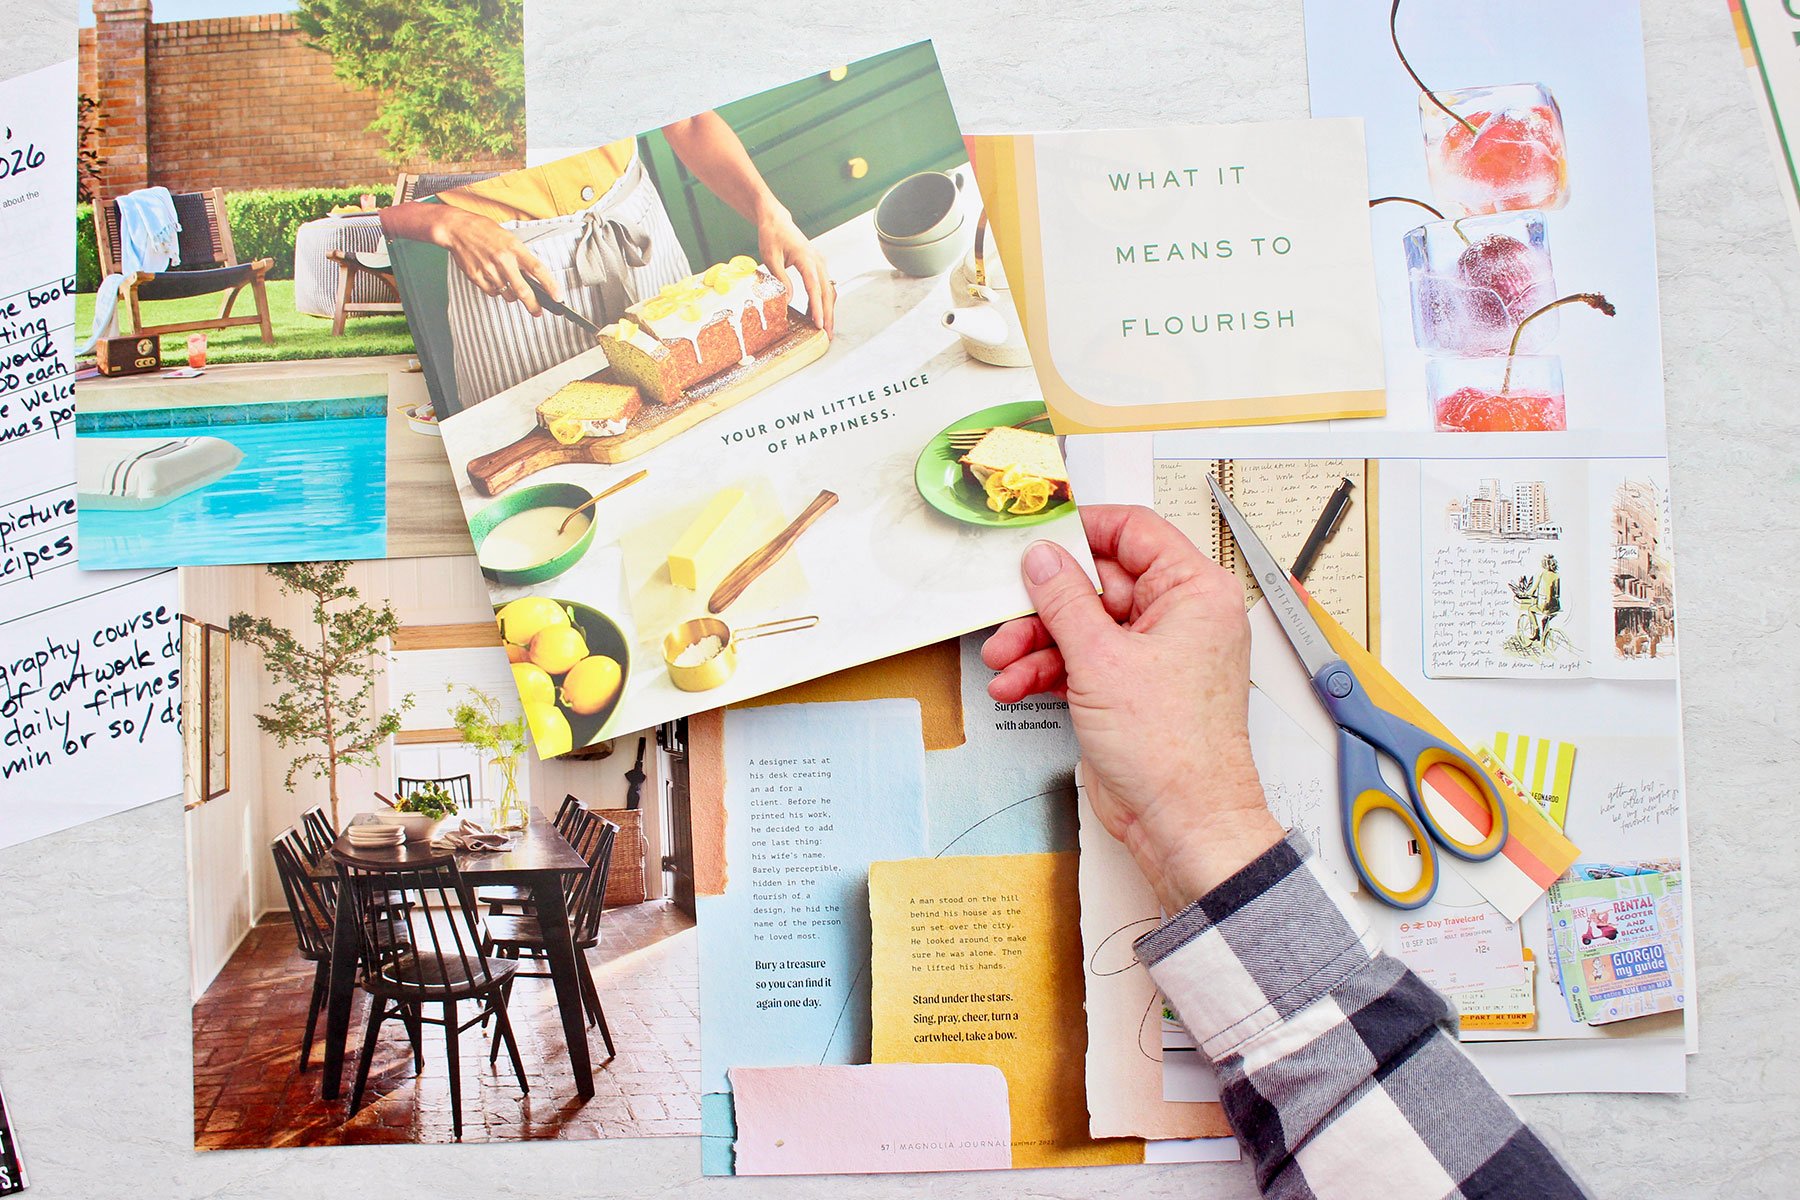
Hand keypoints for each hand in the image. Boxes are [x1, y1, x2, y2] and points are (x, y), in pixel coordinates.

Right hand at [433, 207, 560, 315]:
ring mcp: (489, 270)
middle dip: (533, 305)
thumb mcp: (508, 238)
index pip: (538, 269)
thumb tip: (535, 278)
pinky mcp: (476, 277)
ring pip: (507, 294)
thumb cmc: (484, 231)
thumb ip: (521, 257)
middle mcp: (502, 260)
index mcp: (514, 247)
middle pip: (523, 290)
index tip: (558, 297)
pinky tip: (493, 278)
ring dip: (512, 294)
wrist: (457, 229)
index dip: (550, 285)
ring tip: (507, 281)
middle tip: (538, 312)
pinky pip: (493, 292)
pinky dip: (496, 290)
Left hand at [757, 204, 833, 334]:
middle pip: (827, 292)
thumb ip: (781, 279)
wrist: (776, 221)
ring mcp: (819, 263)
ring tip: (824, 328)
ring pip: (829, 290)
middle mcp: (817, 261)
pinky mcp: (817, 266)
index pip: (814, 288)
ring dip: (828, 310)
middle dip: (828, 314)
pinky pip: (824, 286)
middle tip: (827, 334)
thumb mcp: (770, 258)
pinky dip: (823, 301)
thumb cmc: (772, 236)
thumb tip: (787, 301)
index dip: (817, 308)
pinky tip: (816, 314)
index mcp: (806, 259)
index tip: (818, 323)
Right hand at [983, 505, 1282, 909]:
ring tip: (1003, 661)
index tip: (1039, 535)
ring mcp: (1153, 655)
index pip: (1135, 532)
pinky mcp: (1129, 688)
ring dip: (1037, 642)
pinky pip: (1082, 661)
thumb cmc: (1174, 750)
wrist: (1181, 821)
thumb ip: (1065, 601)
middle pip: (1098, 582)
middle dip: (1046, 603)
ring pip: (1083, 625)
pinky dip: (1047, 670)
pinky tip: (1016, 683)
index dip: (1083, 530)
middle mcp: (1178, 618)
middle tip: (1008, 610)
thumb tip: (1042, 559)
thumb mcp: (1102, 660)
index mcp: (1193, 593)